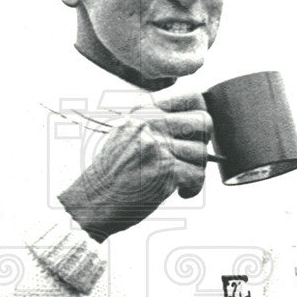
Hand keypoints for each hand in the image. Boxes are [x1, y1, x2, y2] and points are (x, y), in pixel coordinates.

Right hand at [58, 92, 211, 241]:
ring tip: (178, 178)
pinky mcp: (165, 171)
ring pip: (202, 153)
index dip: (200, 114)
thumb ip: (157, 120)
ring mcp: (158, 146)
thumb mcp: (127, 133)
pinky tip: (180, 191)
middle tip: (188, 157)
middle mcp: (150, 123)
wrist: (91, 200)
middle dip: (202, 143)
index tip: (194, 132)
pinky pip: (198, 176)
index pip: (193, 96)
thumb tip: (199, 117)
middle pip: (204, 122)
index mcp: (143, 111)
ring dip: (194, 170)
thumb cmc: (112, 171)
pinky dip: (192, 188)